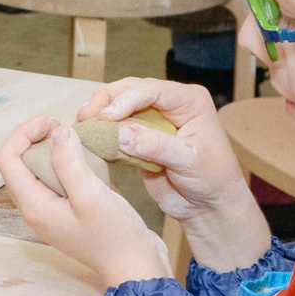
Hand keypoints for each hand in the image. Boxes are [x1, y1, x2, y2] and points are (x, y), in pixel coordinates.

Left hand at [0, 118, 171, 288]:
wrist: (135, 268)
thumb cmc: (116, 237)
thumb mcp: (92, 195)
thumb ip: (69, 162)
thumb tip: (56, 133)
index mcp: (33, 206)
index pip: (7, 159)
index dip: (23, 133)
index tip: (51, 121)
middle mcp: (35, 210)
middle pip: (18, 164)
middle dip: (35, 140)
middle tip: (64, 127)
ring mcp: (50, 213)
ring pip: (37, 172)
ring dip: (51, 151)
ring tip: (75, 139)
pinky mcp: (66, 214)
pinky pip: (55, 182)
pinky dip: (65, 165)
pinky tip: (86, 158)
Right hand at [77, 77, 272, 270]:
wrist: (208, 205)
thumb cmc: (212, 179)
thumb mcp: (189, 161)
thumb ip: (156, 145)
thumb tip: (120, 132)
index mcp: (188, 100)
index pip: (151, 89)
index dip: (126, 100)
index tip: (106, 116)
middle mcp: (168, 104)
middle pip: (129, 90)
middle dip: (106, 101)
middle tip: (85, 116)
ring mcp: (152, 119)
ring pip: (118, 106)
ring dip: (99, 114)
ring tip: (82, 126)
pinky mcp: (138, 137)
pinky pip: (115, 129)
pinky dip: (101, 132)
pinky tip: (88, 139)